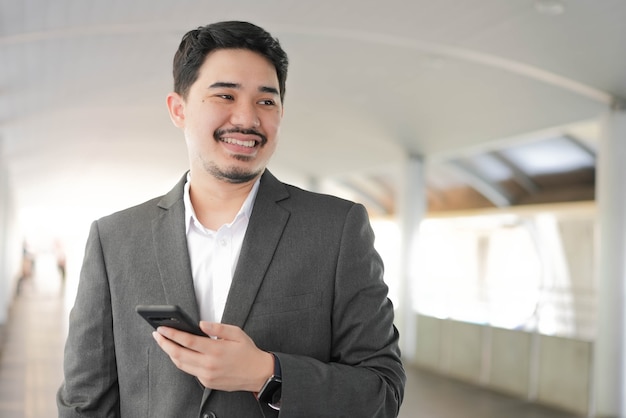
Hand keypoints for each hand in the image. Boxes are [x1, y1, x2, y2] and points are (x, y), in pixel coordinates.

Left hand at [152, 322, 273, 391]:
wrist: (258, 373)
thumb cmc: (248, 352)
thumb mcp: (236, 333)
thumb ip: (217, 328)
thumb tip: (201, 324)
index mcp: (216, 350)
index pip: (187, 341)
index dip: (172, 334)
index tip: (161, 329)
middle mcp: (209, 365)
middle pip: (179, 354)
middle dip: (165, 344)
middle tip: (157, 335)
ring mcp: (207, 376)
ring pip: (181, 365)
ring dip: (170, 354)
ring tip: (165, 343)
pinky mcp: (207, 382)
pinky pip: (190, 371)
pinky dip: (182, 362)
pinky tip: (180, 354)